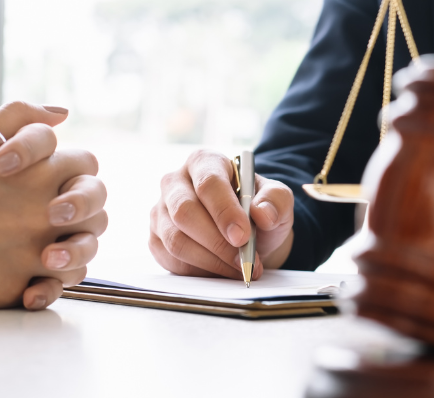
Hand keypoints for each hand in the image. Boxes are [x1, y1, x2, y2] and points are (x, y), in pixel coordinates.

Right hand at [150, 149, 293, 279]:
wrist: (245, 233)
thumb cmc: (257, 210)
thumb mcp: (277, 199)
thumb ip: (276, 201)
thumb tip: (262, 213)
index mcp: (204, 161)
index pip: (208, 182)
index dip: (224, 210)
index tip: (242, 235)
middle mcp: (175, 182)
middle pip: (185, 212)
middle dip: (217, 242)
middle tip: (244, 260)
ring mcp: (161, 210)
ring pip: (176, 240)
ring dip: (211, 261)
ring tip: (239, 268)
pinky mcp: (156, 238)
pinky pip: (171, 260)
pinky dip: (199, 271)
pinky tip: (221, 270)